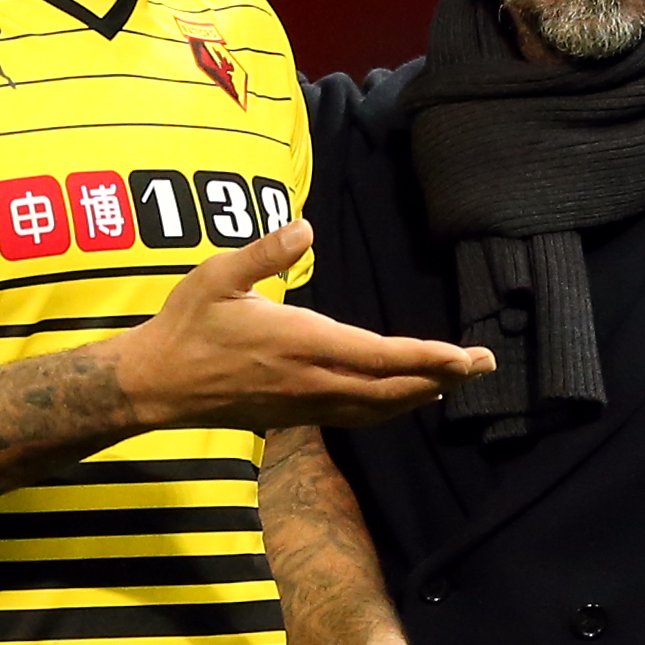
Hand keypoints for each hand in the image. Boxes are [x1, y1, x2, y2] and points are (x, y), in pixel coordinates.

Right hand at [113, 221, 493, 432]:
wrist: (158, 385)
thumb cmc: (188, 325)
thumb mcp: (217, 275)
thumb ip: (263, 252)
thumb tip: (305, 229)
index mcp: (300, 343)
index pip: (378, 355)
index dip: (426, 358)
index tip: (465, 356)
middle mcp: (312, 380)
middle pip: (392, 388)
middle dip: (442, 377)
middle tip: (485, 365)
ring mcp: (306, 402)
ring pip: (379, 408)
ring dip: (422, 394)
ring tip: (458, 380)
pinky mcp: (298, 414)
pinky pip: (358, 415)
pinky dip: (392, 408)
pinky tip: (407, 399)